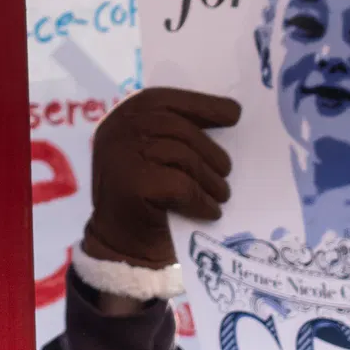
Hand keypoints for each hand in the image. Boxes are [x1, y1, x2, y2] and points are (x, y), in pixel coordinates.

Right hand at [78, 89, 237, 272]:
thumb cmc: (147, 202)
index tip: (234, 113)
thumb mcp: (154, 158)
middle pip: (175, 126)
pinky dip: (201, 200)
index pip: (162, 100)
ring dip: (210, 178)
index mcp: (120, 119)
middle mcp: (115, 132)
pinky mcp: (133, 185)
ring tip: (222, 194)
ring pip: (182, 155)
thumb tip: (227, 116)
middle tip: (227, 170)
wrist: (122, 249)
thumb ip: (174, 136)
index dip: (201, 105)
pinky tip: (210, 212)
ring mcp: (120, 157)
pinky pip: (182, 185)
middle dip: (209, 148)